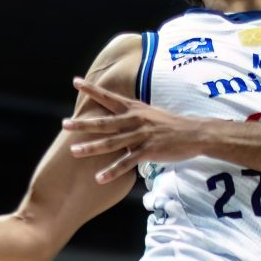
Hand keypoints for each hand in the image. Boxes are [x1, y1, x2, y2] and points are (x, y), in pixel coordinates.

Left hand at [61, 76, 211, 183]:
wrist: (195, 133)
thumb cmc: (173, 125)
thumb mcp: (151, 114)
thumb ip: (134, 116)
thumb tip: (120, 119)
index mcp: (135, 109)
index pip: (109, 97)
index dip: (92, 89)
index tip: (75, 81)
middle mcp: (135, 120)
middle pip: (104, 122)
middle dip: (83, 123)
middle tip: (65, 124)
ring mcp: (141, 135)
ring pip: (112, 143)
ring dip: (91, 148)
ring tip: (74, 151)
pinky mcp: (148, 151)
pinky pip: (126, 163)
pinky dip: (112, 171)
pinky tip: (99, 178)